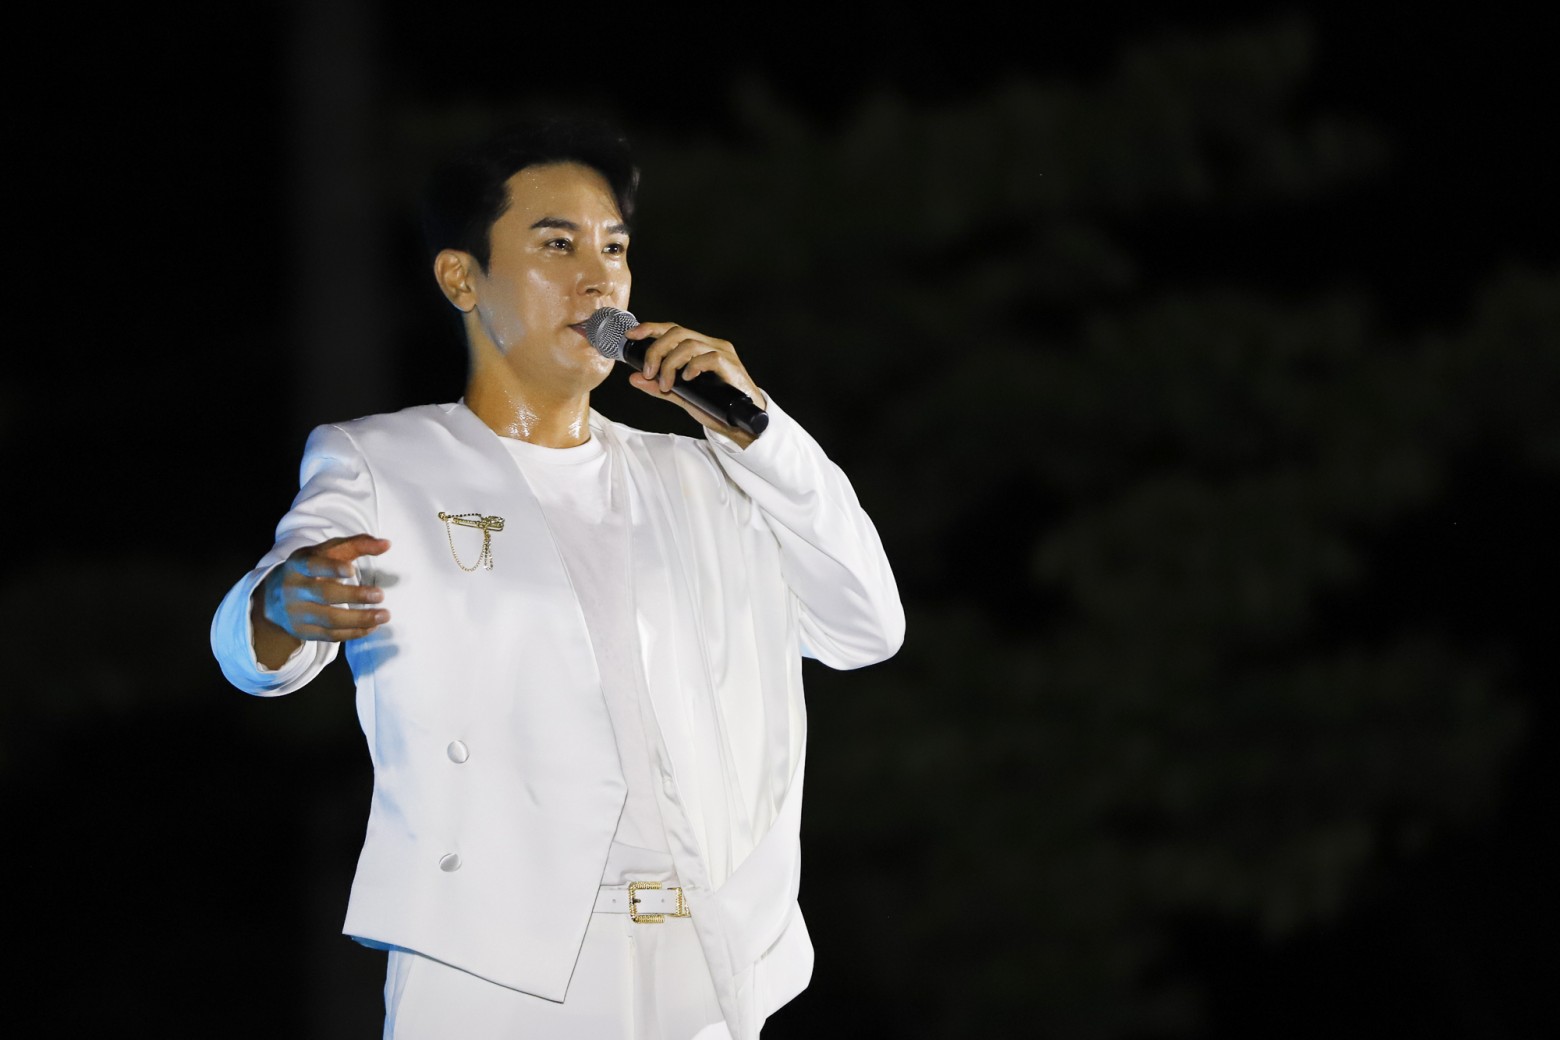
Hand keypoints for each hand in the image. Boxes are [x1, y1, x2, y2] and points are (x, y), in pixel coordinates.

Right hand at [250, 534, 390, 666]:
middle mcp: (295, 590)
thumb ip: (356, 545)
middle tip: (380, 595)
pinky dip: (355, 632)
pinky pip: (331, 636)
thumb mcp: (326, 552)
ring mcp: (297, 613)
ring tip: (384, 615)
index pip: (313, 565)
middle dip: (354, 596)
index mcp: (299, 565)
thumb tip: (387, 544)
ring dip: (360, 619)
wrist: (274, 598)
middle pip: (324, 594)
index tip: (352, 570)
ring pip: (330, 620)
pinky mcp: (304, 632)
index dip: (332, 568)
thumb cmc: (311, 568)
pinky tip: (373, 626)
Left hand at [626, 321, 767, 446]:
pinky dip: (693, 366)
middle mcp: (711, 345)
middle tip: (649, 372)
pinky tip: (687, 378)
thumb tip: (635, 378)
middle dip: (656, 350)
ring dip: (670, 363)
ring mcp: (722, 353)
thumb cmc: (717, 408)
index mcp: (699, 347)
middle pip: (677, 332)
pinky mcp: (731, 366)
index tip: (631, 335)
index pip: (672, 329)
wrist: (743, 426)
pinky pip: (709, 357)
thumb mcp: (683, 397)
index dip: (651, 328)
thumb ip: (660, 387)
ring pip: (689, 344)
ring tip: (666, 384)